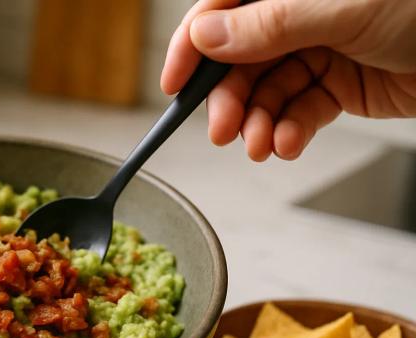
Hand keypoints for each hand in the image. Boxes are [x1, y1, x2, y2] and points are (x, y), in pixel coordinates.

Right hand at [161, 0, 415, 160]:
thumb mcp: (343, 7)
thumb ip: (270, 23)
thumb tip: (207, 35)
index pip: (222, 11)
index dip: (192, 48)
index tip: (174, 85)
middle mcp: (296, 15)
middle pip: (238, 60)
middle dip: (228, 100)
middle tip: (222, 132)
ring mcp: (316, 49)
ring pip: (264, 92)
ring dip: (256, 124)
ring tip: (259, 146)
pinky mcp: (335, 84)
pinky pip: (296, 110)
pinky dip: (287, 131)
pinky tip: (286, 143)